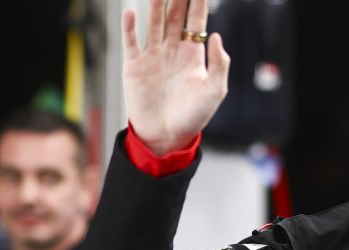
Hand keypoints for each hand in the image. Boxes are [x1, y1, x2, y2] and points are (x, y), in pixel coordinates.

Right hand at [123, 0, 229, 154]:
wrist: (166, 136)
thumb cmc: (193, 117)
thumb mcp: (214, 92)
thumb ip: (219, 64)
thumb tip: (216, 35)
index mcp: (192, 55)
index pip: (195, 22)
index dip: (197, 3)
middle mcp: (172, 51)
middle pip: (174, 16)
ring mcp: (153, 56)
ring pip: (153, 23)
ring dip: (155, 5)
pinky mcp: (135, 66)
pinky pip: (131, 41)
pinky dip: (129, 27)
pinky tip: (130, 11)